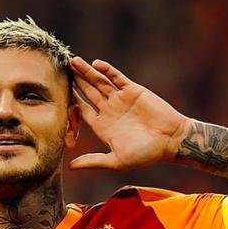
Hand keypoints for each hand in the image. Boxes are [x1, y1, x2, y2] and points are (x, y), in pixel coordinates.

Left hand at [69, 57, 189, 169]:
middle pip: (87, 93)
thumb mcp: (116, 161)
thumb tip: (70, 167)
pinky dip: (107, 70)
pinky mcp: (133, 90)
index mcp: (102, 126)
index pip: (82, 110)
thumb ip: (94, 161)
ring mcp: (121, 99)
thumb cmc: (146, 154)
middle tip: (60, 69)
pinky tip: (95, 64)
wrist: (172, 140)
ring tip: (73, 61)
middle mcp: (109, 111)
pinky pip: (117, 77)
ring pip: (99, 82)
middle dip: (75, 81)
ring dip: (87, 72)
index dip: (70, 101)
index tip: (55, 92)